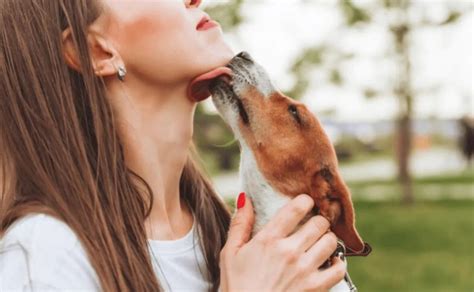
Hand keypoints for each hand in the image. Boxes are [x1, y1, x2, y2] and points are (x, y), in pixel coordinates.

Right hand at [219, 193, 345, 291]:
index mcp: (268, 240)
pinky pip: (338, 269)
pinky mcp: (315, 288)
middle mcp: (289, 252)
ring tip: (320, 242)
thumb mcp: (230, 253)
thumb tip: (244, 197)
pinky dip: (338, 263)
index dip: (305, 200)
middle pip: (319, 223)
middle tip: (313, 224)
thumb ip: (240, 224)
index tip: (305, 202)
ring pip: (330, 241)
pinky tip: (329, 262)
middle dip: (317, 220)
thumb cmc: (236, 286)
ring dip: (327, 239)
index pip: (296, 208)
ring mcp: (304, 270)